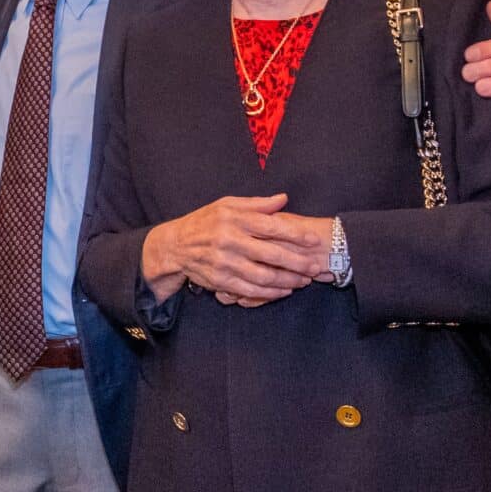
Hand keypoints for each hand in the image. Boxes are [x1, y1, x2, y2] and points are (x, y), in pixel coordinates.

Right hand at [141, 194, 322, 304]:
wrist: (175, 245)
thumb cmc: (205, 222)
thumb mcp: (227, 205)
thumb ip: (256, 204)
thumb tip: (283, 198)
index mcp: (233, 219)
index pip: (271, 226)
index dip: (295, 234)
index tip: (314, 240)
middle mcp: (229, 240)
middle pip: (271, 254)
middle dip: (297, 262)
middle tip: (316, 266)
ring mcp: (224, 262)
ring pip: (263, 276)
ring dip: (287, 280)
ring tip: (304, 280)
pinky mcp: (220, 280)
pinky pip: (250, 290)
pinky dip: (270, 293)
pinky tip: (284, 291)